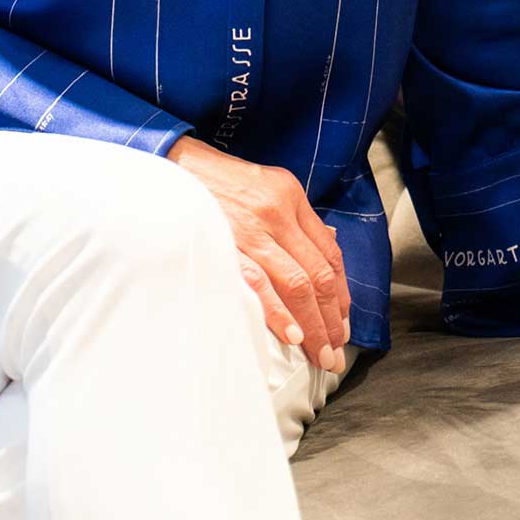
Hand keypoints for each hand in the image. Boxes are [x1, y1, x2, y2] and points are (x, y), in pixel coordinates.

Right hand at [167, 135, 350, 374]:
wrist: (176, 166)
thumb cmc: (222, 182)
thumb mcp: (267, 186)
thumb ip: (295, 219)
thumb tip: (325, 249)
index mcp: (290, 195)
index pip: (329, 252)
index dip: (341, 294)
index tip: (342, 323)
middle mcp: (277, 212)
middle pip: (318, 274)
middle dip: (331, 318)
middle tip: (335, 351)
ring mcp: (251, 230)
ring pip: (296, 283)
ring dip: (313, 324)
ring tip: (320, 353)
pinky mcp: (225, 245)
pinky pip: (258, 284)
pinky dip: (278, 312)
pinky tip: (292, 335)